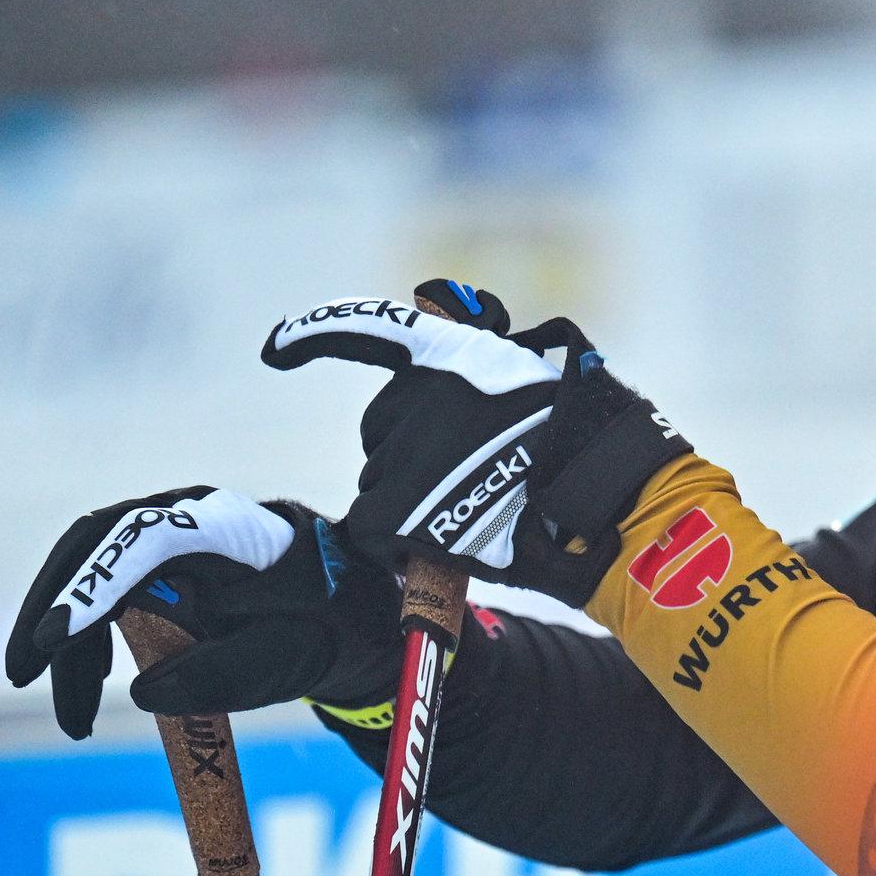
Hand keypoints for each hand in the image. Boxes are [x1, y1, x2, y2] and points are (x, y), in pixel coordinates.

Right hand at [4, 487, 401, 737]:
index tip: (57, 638)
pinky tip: (84, 703)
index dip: (95, 585)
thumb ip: (229, 671)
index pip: (144, 538)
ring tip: (73, 723)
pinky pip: (105, 609)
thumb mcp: (292, 653)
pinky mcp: (155, 577)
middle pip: (93, 548)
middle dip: (51, 609)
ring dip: (68, 650)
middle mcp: (182, 518)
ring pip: (90, 582)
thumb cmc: (328, 621)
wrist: (351, 611)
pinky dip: (87, 655)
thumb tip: (144, 694)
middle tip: (23, 673)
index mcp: (222, 523)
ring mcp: (164, 544)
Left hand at [261, 279, 688, 604]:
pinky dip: (399, 542)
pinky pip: (373, 528)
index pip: (368, 329)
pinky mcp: (392, 508)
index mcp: (454, 352)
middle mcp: (419, 394)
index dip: (316, 333)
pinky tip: (441, 546)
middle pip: (382, 429)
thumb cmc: (583, 446)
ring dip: (412, 500)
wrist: (600, 501)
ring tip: (475, 512)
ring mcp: (403, 451)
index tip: (275, 347)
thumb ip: (479, 368)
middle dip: (411, 455)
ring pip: (381, 483)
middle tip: (470, 478)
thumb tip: (436, 344)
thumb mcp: (533, 377)